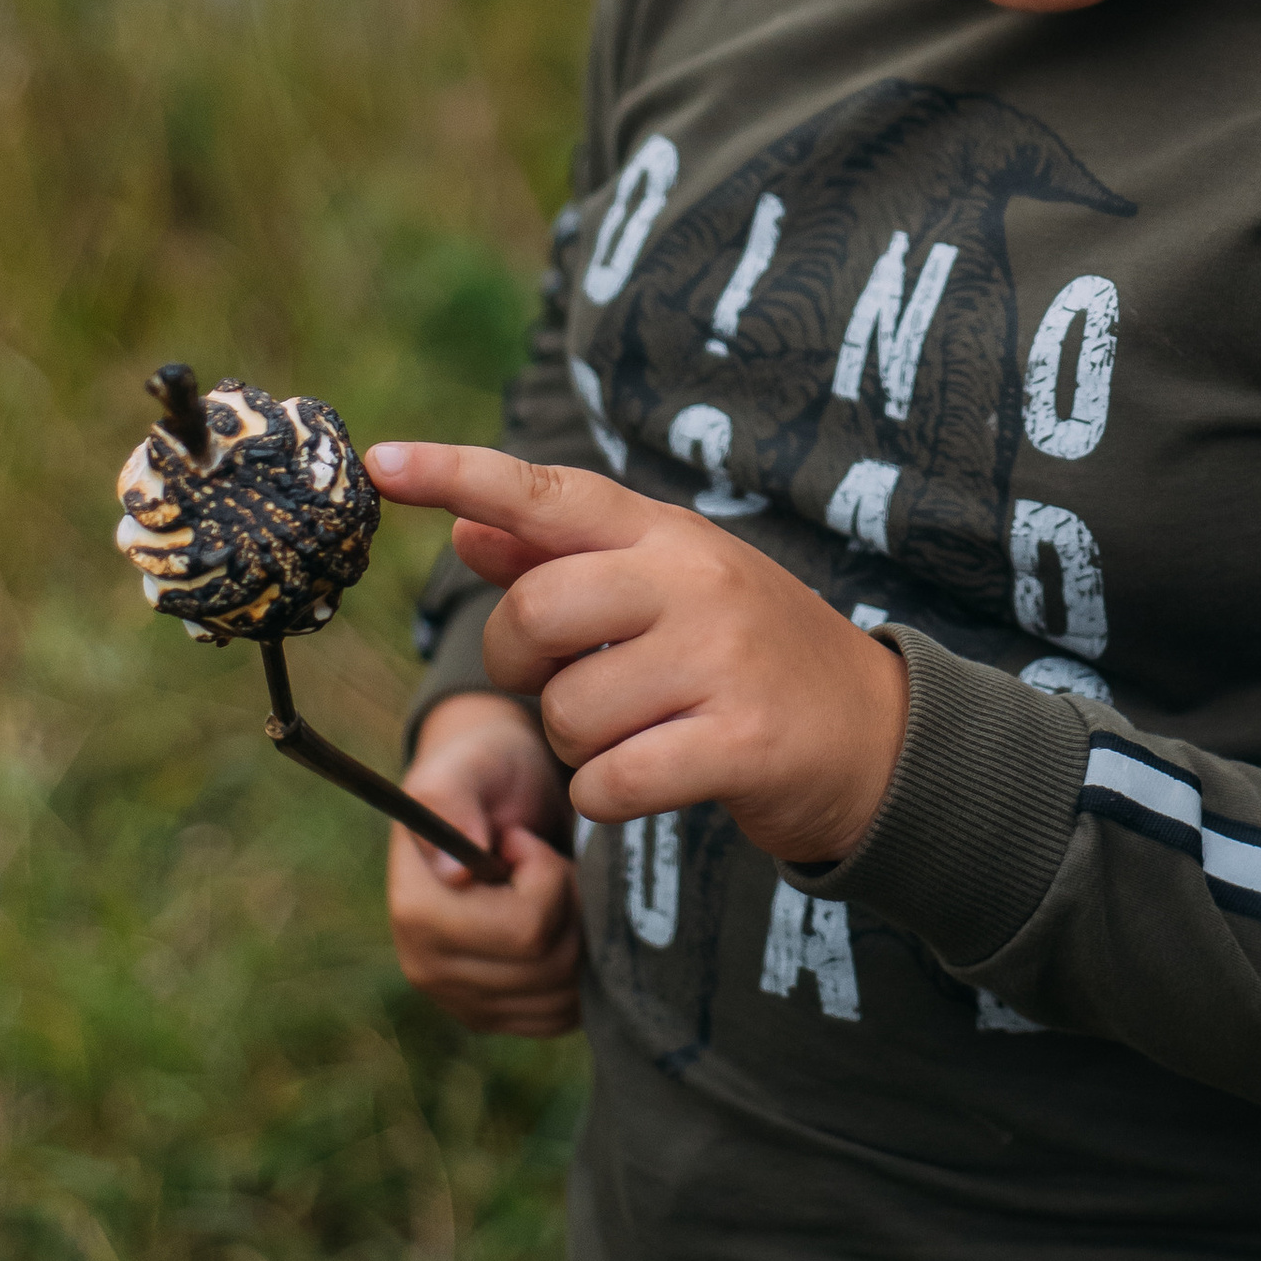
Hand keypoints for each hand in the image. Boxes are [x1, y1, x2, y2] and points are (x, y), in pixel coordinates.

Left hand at [367, 446, 910, 874]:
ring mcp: (722, 660)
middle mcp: (696, 582)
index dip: (459, 476)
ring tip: (644, 731)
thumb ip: (565, 561)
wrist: (878, 735)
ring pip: (568, 712)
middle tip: (563, 682)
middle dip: (521, 666)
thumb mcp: (669, 589)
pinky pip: (610, 782)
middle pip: (535, 615)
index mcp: (670, 536)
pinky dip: (612, 797)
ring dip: (580, 743)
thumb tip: (466, 528)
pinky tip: (658, 779)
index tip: (381, 463)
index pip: (550, 492)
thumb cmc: (749, 656)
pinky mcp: (739, 744)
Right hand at [386, 691, 581, 1036]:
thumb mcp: (469, 766)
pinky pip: (562, 1015)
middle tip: (547, 859)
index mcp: (416, 914)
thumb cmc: (486, 772)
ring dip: (579, 932)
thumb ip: (453, 802)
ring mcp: (463, 1002)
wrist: (495, 798)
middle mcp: (429, 970)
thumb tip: (454, 873)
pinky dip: (578, 968)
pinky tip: (560, 921)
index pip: (525, 929)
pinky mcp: (495, 1017)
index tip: (521, 840)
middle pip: (550, 964)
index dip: (546, 876)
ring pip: (563, 992)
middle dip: (570, 901)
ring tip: (552, 885)